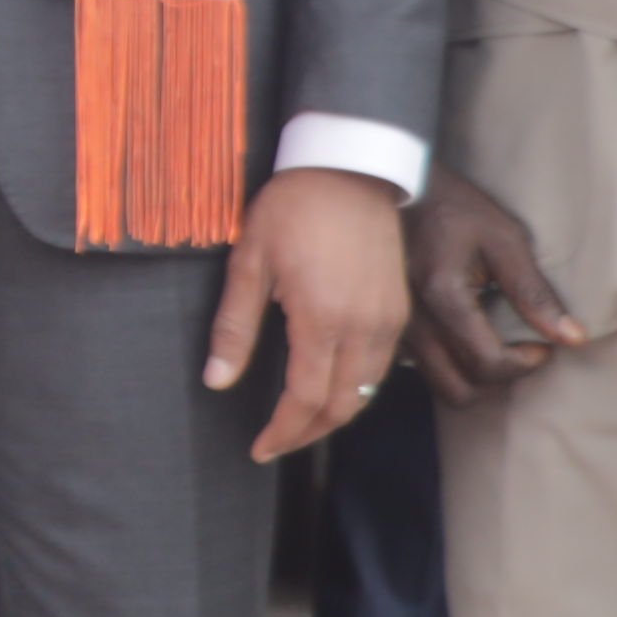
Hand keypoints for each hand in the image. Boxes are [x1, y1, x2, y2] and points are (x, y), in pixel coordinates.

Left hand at [205, 162, 409, 457]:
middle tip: (276, 442)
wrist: (349, 168)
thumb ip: (235, 327)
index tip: (259, 449)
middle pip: (343, 406)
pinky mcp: (399, 309)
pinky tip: (331, 385)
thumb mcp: (249, 262)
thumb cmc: (292, 208)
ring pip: (367, 391)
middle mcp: (362, 327)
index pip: (304, 399)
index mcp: (321, 319)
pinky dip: (357, 388)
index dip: (282, 432)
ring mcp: (387, 319)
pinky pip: (382, 366)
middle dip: (308, 433)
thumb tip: (217, 381)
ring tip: (300, 420)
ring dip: (335, 414)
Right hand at [407, 172, 583, 400]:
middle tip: (521, 352)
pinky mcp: (392, 327)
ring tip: (498, 348)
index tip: (545, 345)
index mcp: (443, 296)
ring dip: (475, 379)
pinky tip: (468, 342)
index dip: (526, 364)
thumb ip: (534, 292)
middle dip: (500, 380)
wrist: (398, 187)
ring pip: (439, 386)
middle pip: (460, 389)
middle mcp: (413, 321)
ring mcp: (397, 328)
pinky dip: (451, 369)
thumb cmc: (455, 208)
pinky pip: (423, 370)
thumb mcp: (504, 239)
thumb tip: (572, 337)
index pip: (488, 362)